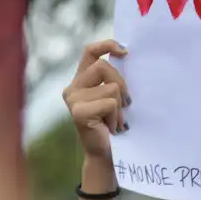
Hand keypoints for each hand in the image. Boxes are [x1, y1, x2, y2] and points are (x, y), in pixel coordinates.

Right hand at [62, 40, 128, 159]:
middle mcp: (72, 88)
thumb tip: (128, 56)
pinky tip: (111, 128)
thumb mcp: (116, 96)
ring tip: (116, 121)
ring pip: (111, 87)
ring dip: (120, 107)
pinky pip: (110, 103)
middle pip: (103, 66)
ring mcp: (73, 99)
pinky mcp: (78, 112)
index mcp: (81, 80)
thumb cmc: (115, 124)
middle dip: (121, 83)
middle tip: (127, 104)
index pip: (90, 52)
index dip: (106, 45)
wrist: (107, 154)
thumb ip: (115, 79)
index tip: (125, 51)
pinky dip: (117, 116)